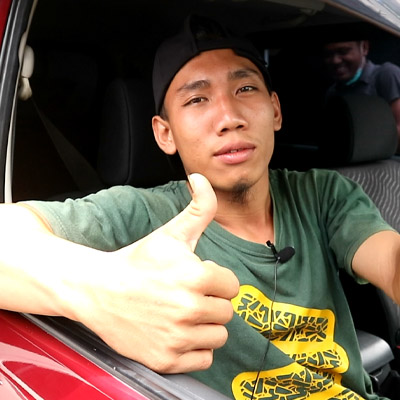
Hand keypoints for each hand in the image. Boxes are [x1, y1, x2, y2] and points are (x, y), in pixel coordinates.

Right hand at [72, 174, 238, 372]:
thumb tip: (203, 177)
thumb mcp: (171, 232)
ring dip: (204, 326)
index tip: (195, 277)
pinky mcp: (167, 360)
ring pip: (218, 336)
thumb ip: (199, 207)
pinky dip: (193, 348)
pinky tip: (174, 332)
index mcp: (196, 276)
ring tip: (180, 313)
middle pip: (226, 312)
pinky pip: (203, 358)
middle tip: (184, 295)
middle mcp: (189, 309)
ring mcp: (177, 337)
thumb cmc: (137, 260)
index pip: (232, 286)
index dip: (215, 280)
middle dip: (210, 302)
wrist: (98, 290)